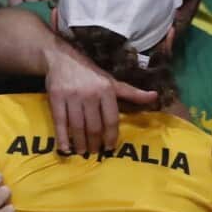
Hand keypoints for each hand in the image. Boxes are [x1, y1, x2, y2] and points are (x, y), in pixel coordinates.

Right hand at [43, 43, 157, 155]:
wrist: (62, 59)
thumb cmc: (91, 74)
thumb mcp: (112, 82)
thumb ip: (132, 93)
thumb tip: (155, 96)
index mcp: (106, 90)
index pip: (111, 119)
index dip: (111, 136)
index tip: (110, 147)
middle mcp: (90, 94)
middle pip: (94, 126)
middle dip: (95, 142)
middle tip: (94, 152)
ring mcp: (72, 96)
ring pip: (77, 126)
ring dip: (80, 143)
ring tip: (82, 151)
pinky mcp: (56, 98)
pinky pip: (60, 122)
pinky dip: (63, 138)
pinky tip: (66, 148)